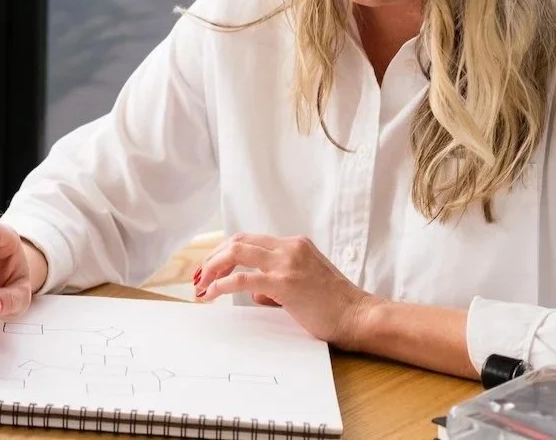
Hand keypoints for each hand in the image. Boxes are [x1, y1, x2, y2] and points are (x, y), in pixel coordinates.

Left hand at [193, 233, 377, 350]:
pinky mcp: (284, 283)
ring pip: (236, 252)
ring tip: (200, 285)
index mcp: (295, 245)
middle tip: (198, 276)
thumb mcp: (304, 285)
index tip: (209, 268)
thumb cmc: (335, 305)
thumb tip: (254, 292)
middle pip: (238, 241)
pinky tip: (211, 294)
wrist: (358, 315)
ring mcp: (287, 263)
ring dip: (212, 268)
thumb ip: (277, 284)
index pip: (250, 240)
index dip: (224, 252)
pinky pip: (243, 279)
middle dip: (212, 257)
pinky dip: (221, 285)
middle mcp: (289, 247)